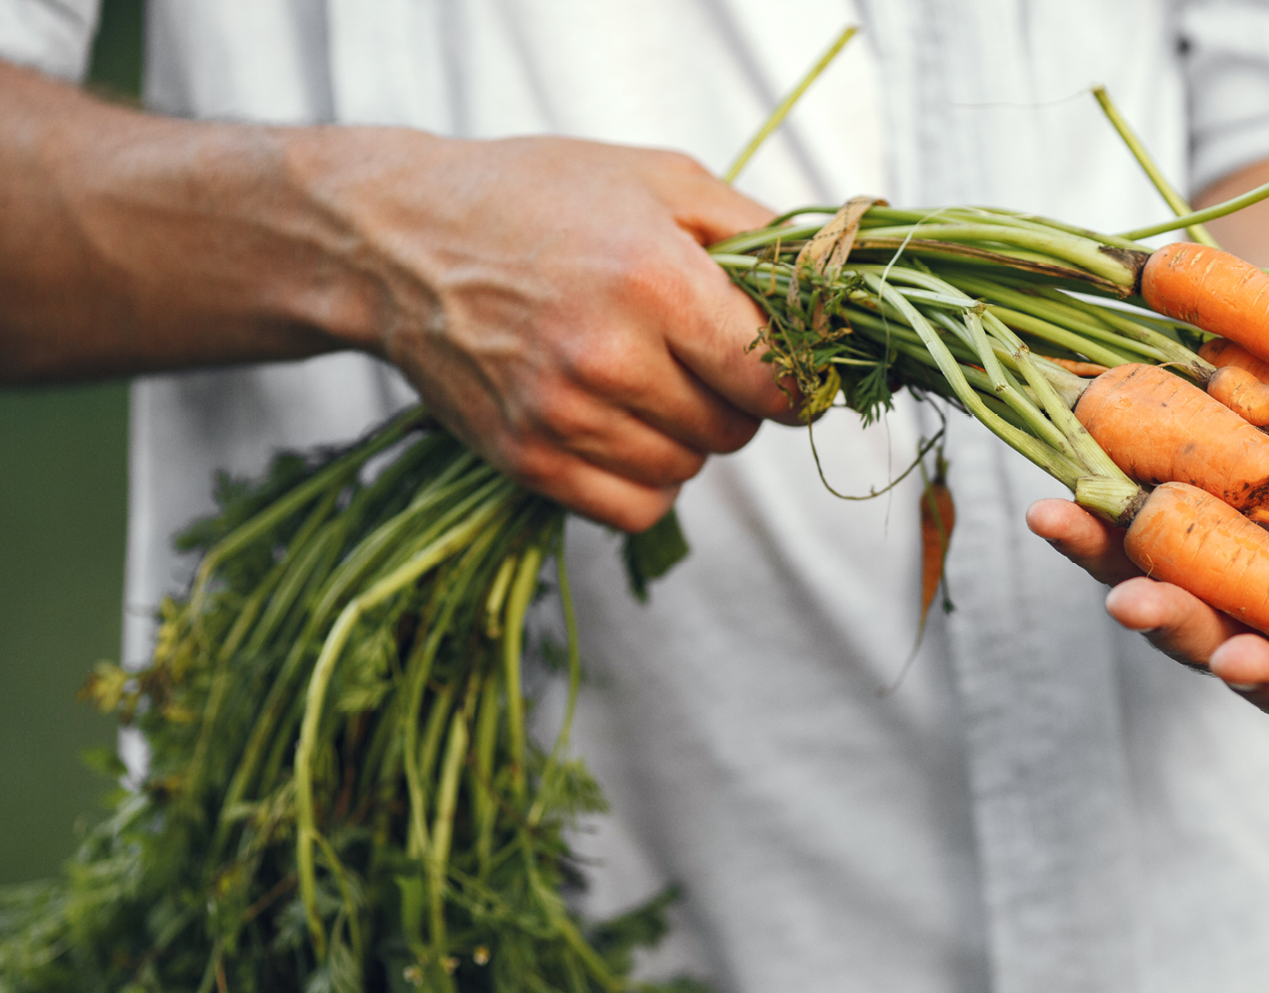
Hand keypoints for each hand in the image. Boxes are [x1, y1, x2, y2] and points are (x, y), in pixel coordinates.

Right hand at [306, 129, 792, 531]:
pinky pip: (637, 509)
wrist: (399, 240)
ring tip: (645, 376)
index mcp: (652, 280)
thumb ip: (764, 236)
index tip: (797, 370)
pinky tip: (622, 424)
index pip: (775, 376)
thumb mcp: (663, 182)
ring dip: (687, 435)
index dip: (802, 380)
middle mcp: (606, 356)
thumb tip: (843, 292)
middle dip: (736, 397)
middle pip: (736, 428)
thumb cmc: (541, 197)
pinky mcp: (527, 461)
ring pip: (689, 469)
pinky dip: (647, 478)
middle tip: (698, 353)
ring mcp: (560, 417)